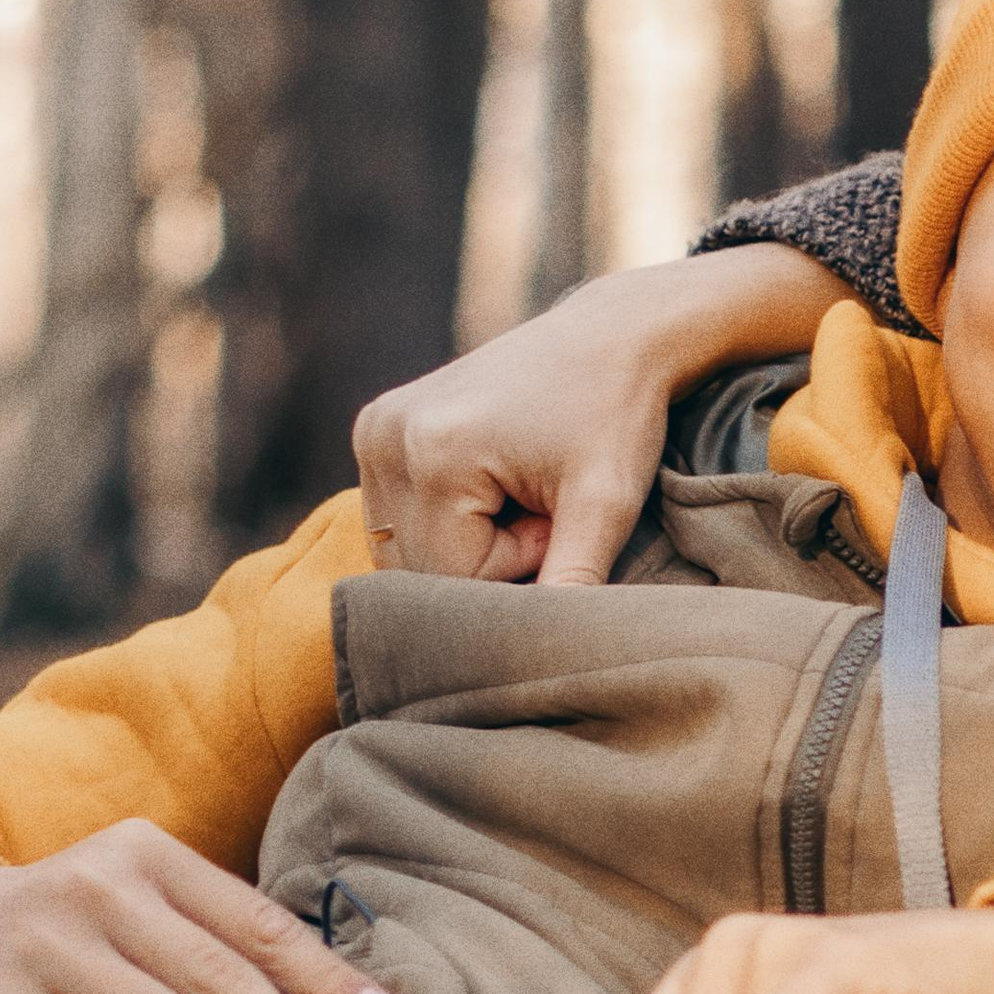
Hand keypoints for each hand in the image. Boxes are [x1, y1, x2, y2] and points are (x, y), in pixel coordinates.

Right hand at [354, 247, 846, 584]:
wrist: (613, 334)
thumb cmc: (618, 414)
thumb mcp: (606, 505)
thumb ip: (571, 582)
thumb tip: (543, 660)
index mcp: (431, 454)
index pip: (455, 578)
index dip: (520, 563)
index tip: (561, 512)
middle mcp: (385, 437)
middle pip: (420, 567)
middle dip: (489, 558)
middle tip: (544, 502)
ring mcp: (374, 429)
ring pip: (407, 549)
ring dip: (467, 542)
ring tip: (522, 487)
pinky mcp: (377, 428)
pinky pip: (401, 516)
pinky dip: (448, 518)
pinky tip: (493, 478)